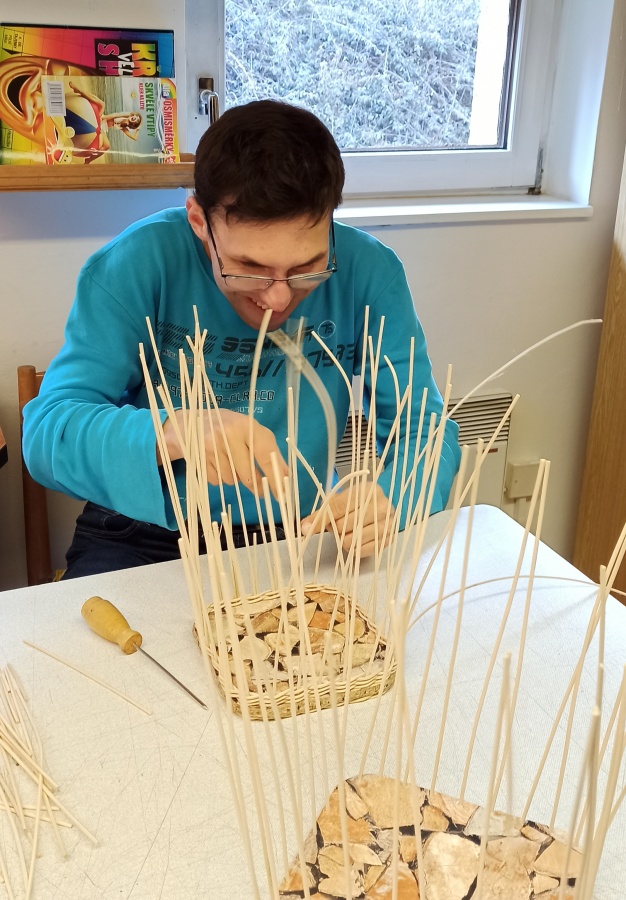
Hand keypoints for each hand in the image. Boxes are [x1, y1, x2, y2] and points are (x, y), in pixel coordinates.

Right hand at [158, 408, 288, 497]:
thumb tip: (286, 476)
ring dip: (234, 478)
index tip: (283, 494)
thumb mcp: (249, 431)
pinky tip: (215, 463)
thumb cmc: (227, 427)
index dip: (276, 476)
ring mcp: (211, 447)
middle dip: (256, 485)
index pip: (266, 455)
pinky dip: (219, 477)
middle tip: (260, 490)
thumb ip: (268, 450)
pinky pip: (217, 481)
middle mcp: (229, 434)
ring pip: (232, 480)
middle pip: (248, 475)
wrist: (189, 423)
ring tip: (229, 462)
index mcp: (247, 425)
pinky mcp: (198, 458)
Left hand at [301, 484, 394, 556]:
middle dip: (335, 528)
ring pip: (352, 540)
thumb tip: (304, 528)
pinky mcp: (389, 539)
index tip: (306, 528)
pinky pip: (360, 551)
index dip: (320, 518)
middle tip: (337, 525)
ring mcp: (388, 524)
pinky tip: (356, 540)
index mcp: (368, 489)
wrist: (381, 507)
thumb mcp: (340, 499)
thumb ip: (323, 512)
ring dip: (344, 539)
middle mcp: (382, 505)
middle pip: (344, 525)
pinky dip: (353, 548)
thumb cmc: (357, 502)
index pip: (338, 506)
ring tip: (348, 531)